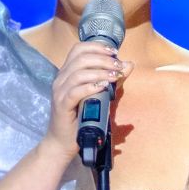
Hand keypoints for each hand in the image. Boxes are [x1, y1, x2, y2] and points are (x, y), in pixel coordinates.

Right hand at [43, 43, 133, 160]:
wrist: (63, 141)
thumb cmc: (80, 117)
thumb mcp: (98, 95)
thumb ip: (111, 78)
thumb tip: (128, 64)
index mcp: (67, 73)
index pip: (78, 49)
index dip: (97, 47)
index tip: (114, 53)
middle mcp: (61, 79)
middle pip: (81, 58)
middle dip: (103, 59)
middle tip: (118, 66)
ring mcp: (60, 92)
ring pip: (79, 73)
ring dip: (100, 72)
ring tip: (114, 77)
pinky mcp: (62, 105)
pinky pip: (76, 91)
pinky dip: (91, 87)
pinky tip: (103, 87)